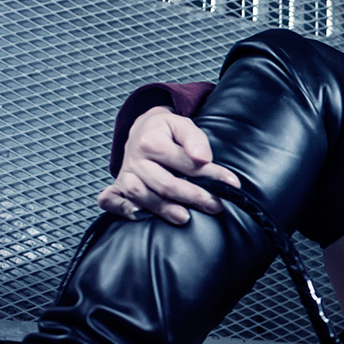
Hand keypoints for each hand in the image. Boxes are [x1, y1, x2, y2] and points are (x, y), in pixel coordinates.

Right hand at [97, 106, 240, 224]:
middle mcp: (136, 160)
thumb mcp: (183, 125)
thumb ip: (196, 139)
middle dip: (193, 196)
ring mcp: (126, 174)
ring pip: (140, 195)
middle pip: (164, 183)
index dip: (212, 174)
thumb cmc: (167, 132)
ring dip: (162, 208)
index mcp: (152, 142)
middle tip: (216, 206)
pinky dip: (122, 209)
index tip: (232, 184)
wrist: (142, 131)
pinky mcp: (118, 186)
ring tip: (185, 218)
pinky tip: (139, 217)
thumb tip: (203, 158)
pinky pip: (111, 200)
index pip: (186, 163)